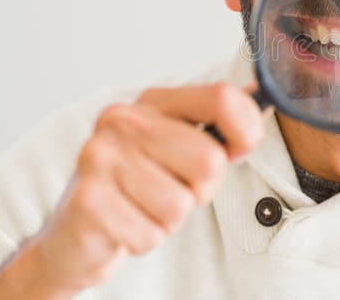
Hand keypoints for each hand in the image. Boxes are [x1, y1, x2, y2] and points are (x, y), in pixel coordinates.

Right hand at [6, 82, 263, 297]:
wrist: (74, 232)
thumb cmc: (138, 185)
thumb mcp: (178, 145)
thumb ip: (217, 123)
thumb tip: (265, 101)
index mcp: (153, 101)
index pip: (223, 99)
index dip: (246, 132)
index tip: (238, 151)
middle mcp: (123, 120)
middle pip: (210, 161)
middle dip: (201, 190)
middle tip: (172, 189)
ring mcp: (100, 158)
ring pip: (182, 204)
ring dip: (170, 218)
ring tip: (144, 207)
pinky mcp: (88, 201)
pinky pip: (152, 233)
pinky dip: (146, 239)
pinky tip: (126, 225)